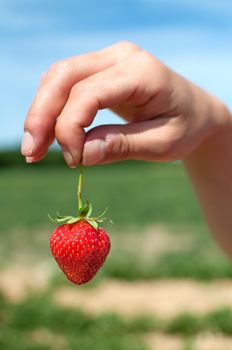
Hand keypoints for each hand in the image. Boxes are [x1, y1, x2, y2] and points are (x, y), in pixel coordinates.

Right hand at [21, 41, 225, 166]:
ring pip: (59, 77)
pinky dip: (53, 109)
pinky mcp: (101, 71)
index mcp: (141, 71)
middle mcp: (121, 56)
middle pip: (64, 76)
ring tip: (35, 149)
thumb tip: (81, 154)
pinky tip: (49, 134)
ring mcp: (109, 59)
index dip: (70, 126)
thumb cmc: (185, 128)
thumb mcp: (162, 144)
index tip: (73, 160)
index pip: (89, 92)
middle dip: (41, 115)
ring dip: (41, 113)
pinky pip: (67, 84)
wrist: (196, 113)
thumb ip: (122, 146)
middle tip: (31, 152)